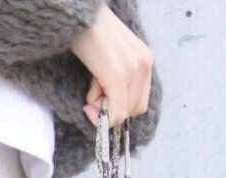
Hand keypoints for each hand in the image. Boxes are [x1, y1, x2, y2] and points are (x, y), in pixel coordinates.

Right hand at [70, 5, 153, 126]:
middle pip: (133, 109)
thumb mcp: (112, 55)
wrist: (79, 15)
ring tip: (92, 84)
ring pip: (122, 113)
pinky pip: (115, 113)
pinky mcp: (119, 77)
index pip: (139, 100)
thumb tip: (109, 107)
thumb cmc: (90, 33)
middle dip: (111, 108)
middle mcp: (145, 64)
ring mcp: (134, 70)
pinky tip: (88, 99)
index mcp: (145, 59)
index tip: (99, 97)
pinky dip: (99, 114)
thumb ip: (119, 77)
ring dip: (103, 107)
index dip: (118, 106)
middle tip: (94, 90)